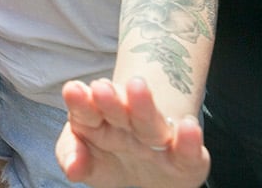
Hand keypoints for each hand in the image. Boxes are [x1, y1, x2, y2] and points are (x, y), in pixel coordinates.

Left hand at [56, 77, 208, 187]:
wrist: (153, 174)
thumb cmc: (112, 159)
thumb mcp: (87, 160)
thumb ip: (72, 154)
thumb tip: (72, 168)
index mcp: (100, 122)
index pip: (87, 112)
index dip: (80, 103)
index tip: (72, 90)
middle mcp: (129, 125)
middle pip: (118, 110)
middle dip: (110, 100)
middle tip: (100, 87)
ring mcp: (158, 140)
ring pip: (150, 122)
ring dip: (143, 106)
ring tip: (137, 87)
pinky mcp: (186, 160)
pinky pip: (187, 151)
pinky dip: (189, 139)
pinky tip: (188, 126)